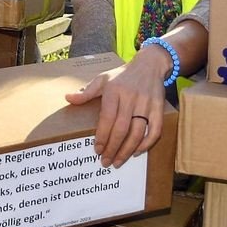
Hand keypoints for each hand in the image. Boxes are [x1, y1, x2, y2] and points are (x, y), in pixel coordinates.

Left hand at [64, 47, 170, 167]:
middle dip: (113, 148)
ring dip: (127, 150)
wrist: (150, 64)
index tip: (96, 150)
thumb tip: (68, 98)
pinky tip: (136, 152)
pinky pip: (156, 129)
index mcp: (114, 91)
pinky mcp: (159, 108)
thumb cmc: (122, 75)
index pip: (107, 118)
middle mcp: (131, 97)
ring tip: (118, 161)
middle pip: (122, 128)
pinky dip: (147, 143)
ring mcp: (146, 103)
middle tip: (105, 161)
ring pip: (138, 132)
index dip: (102, 136)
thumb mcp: (102, 79)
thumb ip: (86, 92)